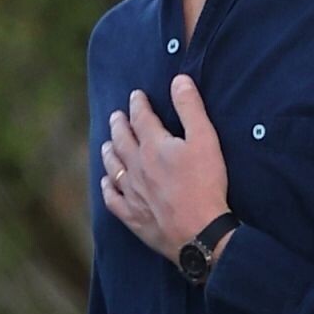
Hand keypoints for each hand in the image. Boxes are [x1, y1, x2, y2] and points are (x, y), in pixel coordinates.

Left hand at [101, 73, 227, 263]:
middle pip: (121, 139)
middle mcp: (136, 166)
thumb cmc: (205, 186)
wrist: (200, 232)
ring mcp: (132, 192)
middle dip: (119, 124)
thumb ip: (191, 108)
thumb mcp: (206, 141)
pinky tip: (108, 183)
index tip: (137, 96)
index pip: (141, 117)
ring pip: (113, 166)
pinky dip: (108, 187)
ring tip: (107, 144)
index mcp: (153, 145)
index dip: (138, 104)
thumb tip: (178, 80)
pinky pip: (113, 198)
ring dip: (109, 152)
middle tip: (116, 116)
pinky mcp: (133, 216)